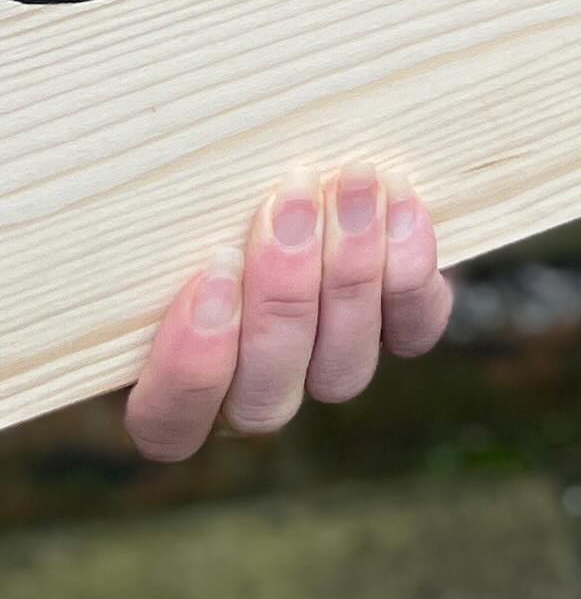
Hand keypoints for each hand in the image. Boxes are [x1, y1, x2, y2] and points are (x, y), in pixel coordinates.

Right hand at [123, 172, 452, 462]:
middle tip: (290, 204)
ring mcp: (327, 366)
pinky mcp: (395, 331)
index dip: (190, 367)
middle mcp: (255, 391)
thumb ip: (149, 232)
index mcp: (179, 387)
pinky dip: (412, 276)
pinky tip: (401, 208)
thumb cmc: (198, 195)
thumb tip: (158, 196)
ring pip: (342, 368)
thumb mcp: (158, 216)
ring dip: (352, 274)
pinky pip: (412, 331)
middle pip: (266, 393)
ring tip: (350, 186)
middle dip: (284, 294)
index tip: (209, 274)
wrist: (294, 172)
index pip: (171, 425)